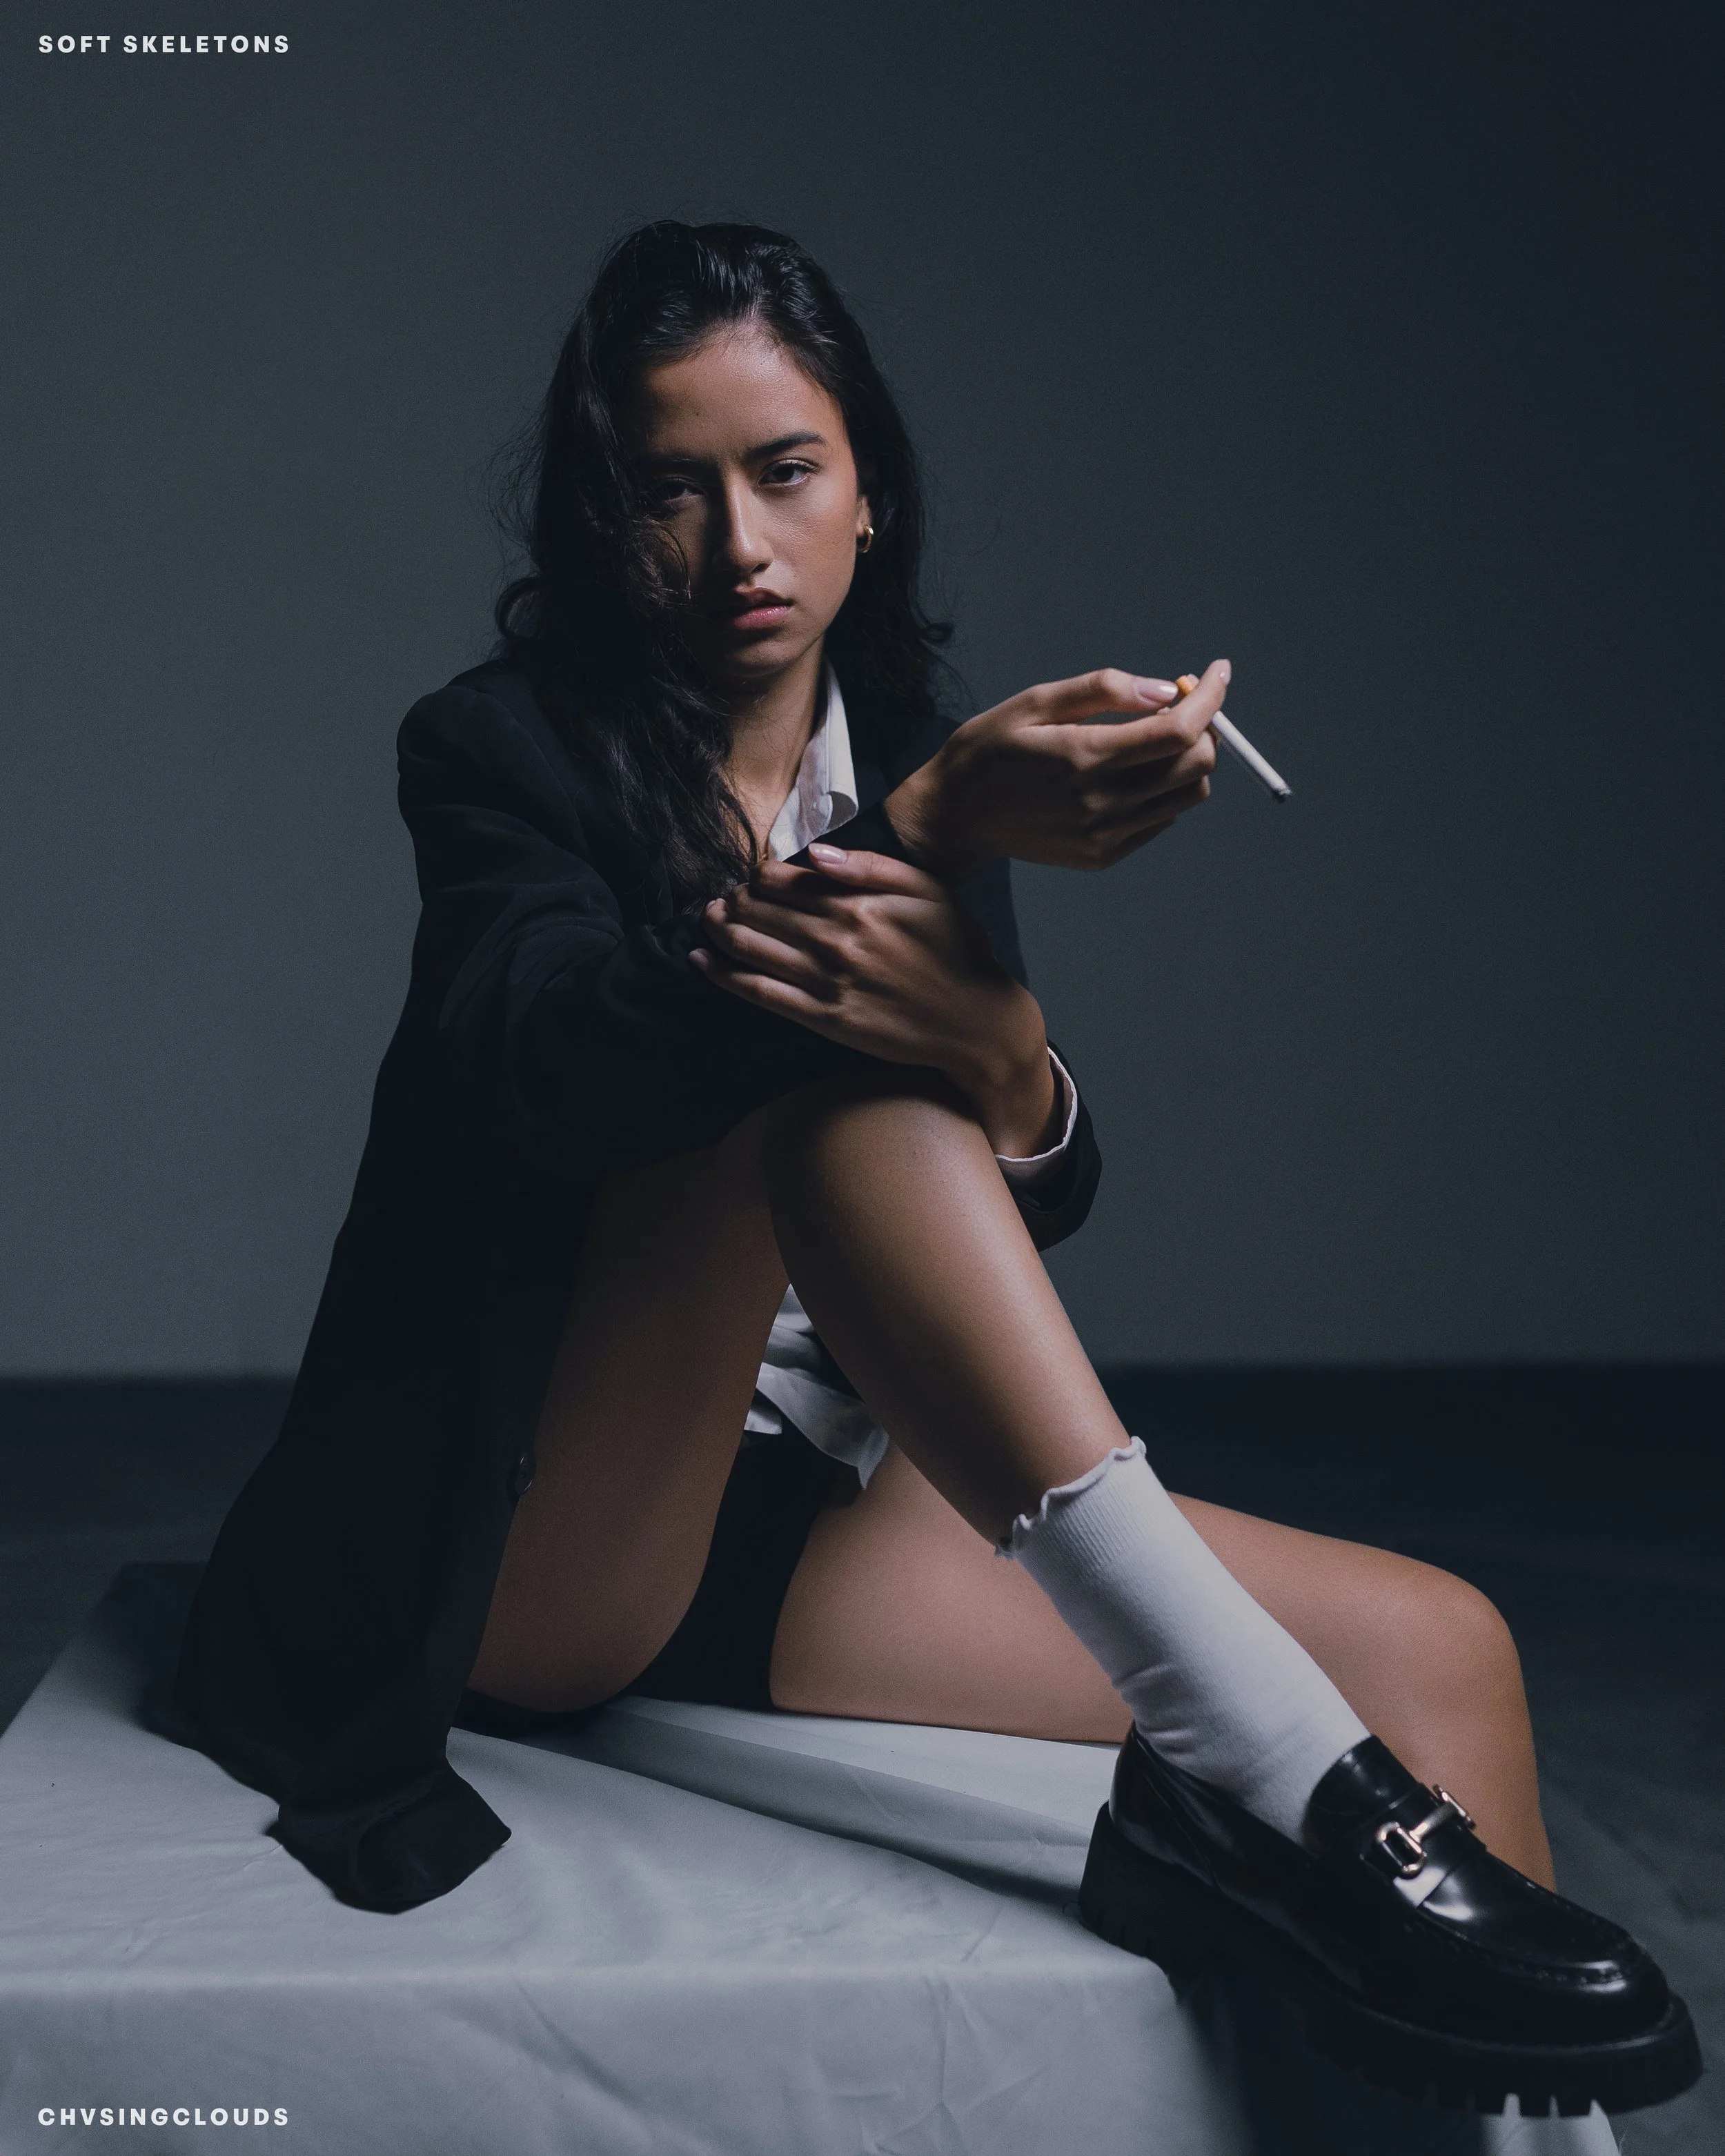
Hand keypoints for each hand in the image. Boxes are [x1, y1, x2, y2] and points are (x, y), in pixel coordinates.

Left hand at [689, 850, 1059, 1155]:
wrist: (974, 1021)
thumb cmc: (957, 951)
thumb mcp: (928, 891)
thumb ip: (870, 866)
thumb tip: (816, 852)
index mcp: (858, 905)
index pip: (784, 880)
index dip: (759, 875)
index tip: (754, 877)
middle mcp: (836, 941)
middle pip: (759, 912)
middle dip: (733, 901)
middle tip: (722, 898)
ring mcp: (826, 983)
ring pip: (751, 949)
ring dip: (720, 931)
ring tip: (708, 920)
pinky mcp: (822, 1019)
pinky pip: (760, 994)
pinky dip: (724, 976)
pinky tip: (702, 962)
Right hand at [883, 660, 1225, 878]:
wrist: (954, 818)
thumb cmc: (988, 750)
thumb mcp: (1033, 702)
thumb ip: (1102, 691)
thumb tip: (1164, 690)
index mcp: (1083, 757)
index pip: (1178, 731)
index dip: (1211, 698)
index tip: (1216, 672)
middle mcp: (1100, 803)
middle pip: (1196, 765)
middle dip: (1203, 726)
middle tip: (1177, 703)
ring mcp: (1104, 835)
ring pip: (1187, 795)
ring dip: (1187, 760)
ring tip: (1154, 738)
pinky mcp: (1102, 856)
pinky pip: (1161, 821)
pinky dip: (1163, 790)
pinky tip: (1132, 772)